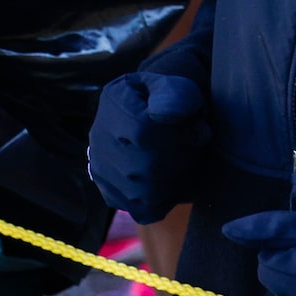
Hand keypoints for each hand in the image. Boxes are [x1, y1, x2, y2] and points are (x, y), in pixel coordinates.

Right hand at [87, 71, 208, 220]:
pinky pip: (143, 209)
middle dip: (181, 158)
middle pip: (145, 166)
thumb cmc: (176, 99)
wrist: (162, 113)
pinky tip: (173, 180)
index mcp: (115, 101)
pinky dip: (166, 199)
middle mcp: (99, 137)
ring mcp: (101, 168)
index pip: (143, 131)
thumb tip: (163, 115)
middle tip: (194, 146)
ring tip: (185, 160)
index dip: (180, 134)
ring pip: (144, 193)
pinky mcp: (111, 194)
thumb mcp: (181, 86)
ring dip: (176, 180)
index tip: (197, 129)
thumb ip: (175, 96)